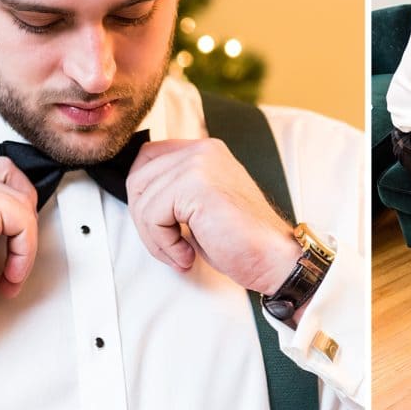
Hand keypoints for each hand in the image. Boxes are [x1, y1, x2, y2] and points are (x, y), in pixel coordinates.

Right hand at [0, 158, 38, 355]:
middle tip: (18, 250)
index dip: (18, 202)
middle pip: (16, 178)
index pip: (2, 170)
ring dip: (26, 244)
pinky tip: (8, 277)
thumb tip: (25, 205)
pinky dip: (25, 254)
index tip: (14, 236)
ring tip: (11, 273)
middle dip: (25, 215)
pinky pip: (25, 222)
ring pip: (24, 203)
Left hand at [126, 139, 300, 294]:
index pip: (147, 157)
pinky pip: (153, 216)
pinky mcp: (195, 184)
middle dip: (144, 220)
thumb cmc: (239, 241)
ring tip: (181, 253)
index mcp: (204, 150)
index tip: (161, 226)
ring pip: (142, 200)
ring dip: (155, 238)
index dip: (143, 195)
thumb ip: (174, 191)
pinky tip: (187, 254)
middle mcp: (202, 150)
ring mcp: (199, 163)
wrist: (274, 259)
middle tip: (169, 245)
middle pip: (138, 177)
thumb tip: (137, 198)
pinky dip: (163, 244)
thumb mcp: (199, 206)